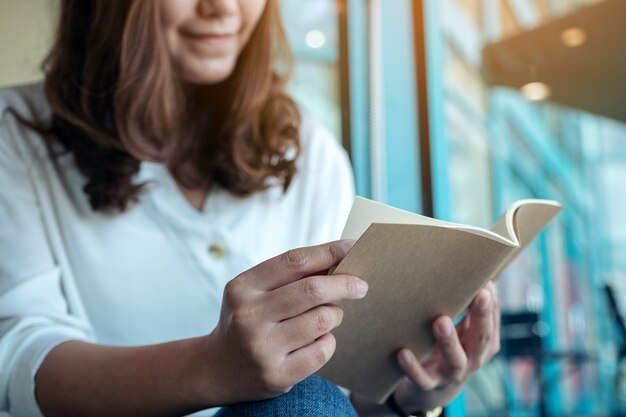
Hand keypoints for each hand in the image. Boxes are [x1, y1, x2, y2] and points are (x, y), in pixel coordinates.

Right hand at [204, 240, 367, 404]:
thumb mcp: (254, 292)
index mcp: (242, 287)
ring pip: (322, 320)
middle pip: (312, 290)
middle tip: (360, 285)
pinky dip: (328, 341)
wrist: (217, 369)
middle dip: (344, 284)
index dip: (328, 251)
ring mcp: (262, 348)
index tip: (352, 247)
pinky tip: (319, 340)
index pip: (294, 261)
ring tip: (330, 315)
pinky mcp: (277, 375)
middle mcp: (248, 316)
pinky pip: (322, 350)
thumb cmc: (247, 320)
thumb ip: (289, 276)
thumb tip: (338, 259)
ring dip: (335, 314)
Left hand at [393, 282, 499, 411]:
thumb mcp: (462, 330)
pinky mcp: (428, 385)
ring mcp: (451, 374)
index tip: (487, 282)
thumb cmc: (448, 349)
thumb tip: (469, 270)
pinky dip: (413, 367)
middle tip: (479, 294)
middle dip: (481, 316)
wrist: (430, 391)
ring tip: (440, 321)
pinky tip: (403, 353)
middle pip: (482, 339)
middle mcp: (472, 359)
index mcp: (483, 343)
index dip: (492, 304)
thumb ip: (466, 306)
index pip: (492, 321)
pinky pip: (422, 379)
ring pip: (455, 360)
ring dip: (449, 341)